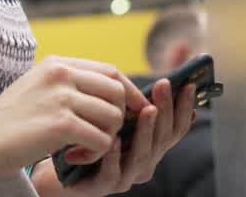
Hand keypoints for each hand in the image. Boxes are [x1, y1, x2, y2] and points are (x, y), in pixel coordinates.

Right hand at [0, 56, 148, 182]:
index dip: (129, 91)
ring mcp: (61, 98)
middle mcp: (61, 75)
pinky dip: (94, 154)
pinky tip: (73, 157)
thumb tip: (111, 94)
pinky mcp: (61, 125)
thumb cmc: (7, 122)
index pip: (110, 71)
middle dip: (118, 118)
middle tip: (100, 136)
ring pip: (113, 117)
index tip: (136, 110)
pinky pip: (102, 140)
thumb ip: (69, 85)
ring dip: (106, 139)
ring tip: (82, 149)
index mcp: (58, 64)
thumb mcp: (38, 88)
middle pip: (117, 92)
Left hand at [29, 80, 197, 195]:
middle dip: (166, 111)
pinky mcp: (101, 187)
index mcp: (149, 145)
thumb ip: (136, 97)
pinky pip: (112, 174)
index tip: (189, 85)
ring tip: (147, 110)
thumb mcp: (115, 112)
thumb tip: (170, 61)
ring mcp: (124, 177)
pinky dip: (115, 157)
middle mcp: (143, 162)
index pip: (175, 128)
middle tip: (163, 86)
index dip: (183, 108)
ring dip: (145, 131)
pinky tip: (114, 140)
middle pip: (163, 139)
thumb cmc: (90, 132)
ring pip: (142, 156)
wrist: (56, 165)